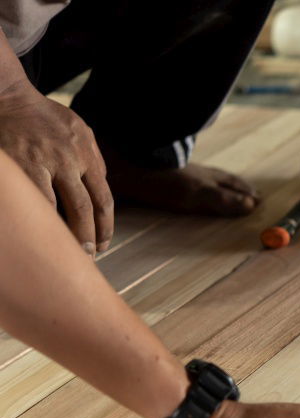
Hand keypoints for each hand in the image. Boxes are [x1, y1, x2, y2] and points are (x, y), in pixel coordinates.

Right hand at [0, 81, 112, 255]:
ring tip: (64, 251)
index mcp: (86, 154)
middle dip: (87, 236)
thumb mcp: (80, 131)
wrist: (9, 96)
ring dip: (63, 234)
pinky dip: (40, 218)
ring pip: (56, 209)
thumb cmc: (45, 118)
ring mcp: (41, 162)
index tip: (104, 243)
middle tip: (87, 255)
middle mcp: (67, 159)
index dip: (105, 226)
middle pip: (84, 209)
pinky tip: (42, 231)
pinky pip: (33, 199)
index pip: (103, 200)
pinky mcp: (19, 165)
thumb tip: (103, 189)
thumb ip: (94, 160)